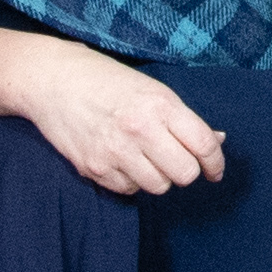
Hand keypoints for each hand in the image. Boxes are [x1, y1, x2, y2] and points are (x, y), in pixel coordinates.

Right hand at [5, 40, 229, 194]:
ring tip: (146, 157)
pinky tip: (123, 160)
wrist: (53, 81)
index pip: (204, 145)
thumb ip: (185, 119)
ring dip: (158, 176)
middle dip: (187, 171)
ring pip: (158, 186)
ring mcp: (115, 152)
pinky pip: (128, 190)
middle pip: (185, 174)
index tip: (214, 170)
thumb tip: (218, 140)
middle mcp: (140, 130)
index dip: (216, 163)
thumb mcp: (153, 90)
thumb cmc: (107, 81)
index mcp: (160, 105)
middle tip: (177, 160)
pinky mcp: (94, 168)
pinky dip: (131, 180)